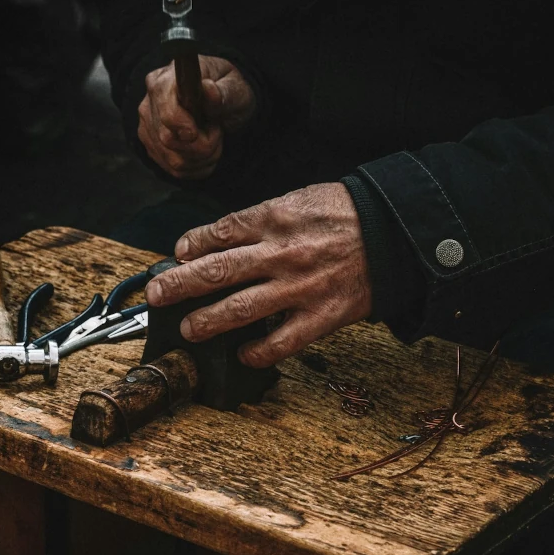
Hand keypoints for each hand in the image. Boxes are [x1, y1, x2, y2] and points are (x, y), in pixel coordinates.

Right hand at [137, 55, 254, 179]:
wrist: (219, 101)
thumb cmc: (225, 90)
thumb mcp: (234, 87)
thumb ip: (223, 91)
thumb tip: (208, 89)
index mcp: (165, 80)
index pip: (165, 110)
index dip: (182, 125)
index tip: (200, 131)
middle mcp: (149, 103)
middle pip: (169, 140)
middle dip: (202, 145)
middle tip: (217, 131)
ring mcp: (148, 127)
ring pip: (174, 160)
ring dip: (202, 158)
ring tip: (213, 141)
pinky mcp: (152, 146)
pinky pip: (173, 169)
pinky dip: (196, 167)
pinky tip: (205, 153)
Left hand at [144, 183, 372, 367]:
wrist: (396, 232)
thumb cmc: (347, 214)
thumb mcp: (300, 199)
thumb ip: (262, 220)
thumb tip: (222, 239)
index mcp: (274, 219)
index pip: (219, 233)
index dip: (191, 245)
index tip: (178, 254)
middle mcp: (280, 253)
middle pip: (217, 271)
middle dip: (180, 285)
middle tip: (157, 295)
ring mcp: (299, 288)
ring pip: (240, 308)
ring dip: (208, 321)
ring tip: (189, 329)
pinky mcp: (321, 316)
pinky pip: (282, 342)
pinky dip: (258, 352)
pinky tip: (243, 354)